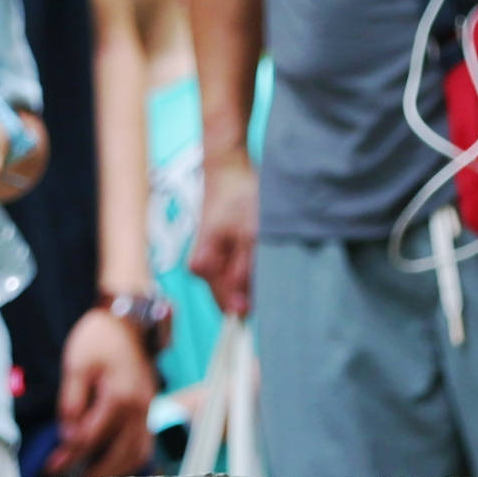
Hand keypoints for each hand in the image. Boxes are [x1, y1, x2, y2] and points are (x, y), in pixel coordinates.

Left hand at [49, 308, 159, 475]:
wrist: (126, 322)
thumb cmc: (98, 340)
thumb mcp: (75, 366)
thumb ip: (71, 404)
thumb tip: (68, 436)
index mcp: (119, 397)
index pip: (90, 438)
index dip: (68, 455)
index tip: (50, 467)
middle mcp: (138, 408)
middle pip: (117, 455)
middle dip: (92, 472)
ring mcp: (147, 410)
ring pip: (137, 455)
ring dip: (115, 472)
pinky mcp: (148, 409)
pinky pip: (144, 444)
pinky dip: (130, 460)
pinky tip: (113, 466)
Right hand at [189, 153, 257, 317]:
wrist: (228, 168)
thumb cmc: (238, 195)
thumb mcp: (249, 234)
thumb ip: (244, 271)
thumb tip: (242, 308)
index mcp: (202, 266)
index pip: (228, 305)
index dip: (252, 307)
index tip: (273, 302)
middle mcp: (202, 269)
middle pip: (232, 297)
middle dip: (254, 291)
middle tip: (275, 271)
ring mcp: (211, 262)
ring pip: (237, 285)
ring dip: (255, 277)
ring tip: (268, 255)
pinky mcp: (219, 255)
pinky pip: (238, 273)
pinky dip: (253, 268)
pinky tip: (262, 253)